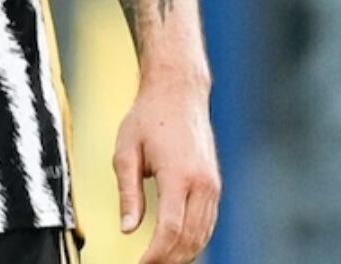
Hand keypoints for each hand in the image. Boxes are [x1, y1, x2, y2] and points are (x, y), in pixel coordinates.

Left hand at [115, 74, 219, 263]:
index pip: (171, 228)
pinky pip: (208, 222)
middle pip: (190, 237)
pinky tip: (177, 247)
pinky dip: (195, 240)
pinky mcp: (214, 185)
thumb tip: (128, 229)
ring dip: (183, 253)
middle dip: (169, 259)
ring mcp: (212, 185)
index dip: (157, 253)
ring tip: (160, 262)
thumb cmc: (148, 118)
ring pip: (203, 234)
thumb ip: (128, 193)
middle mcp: (202, 183)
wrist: (179, 93)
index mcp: (178, 175)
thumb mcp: (126, 151)